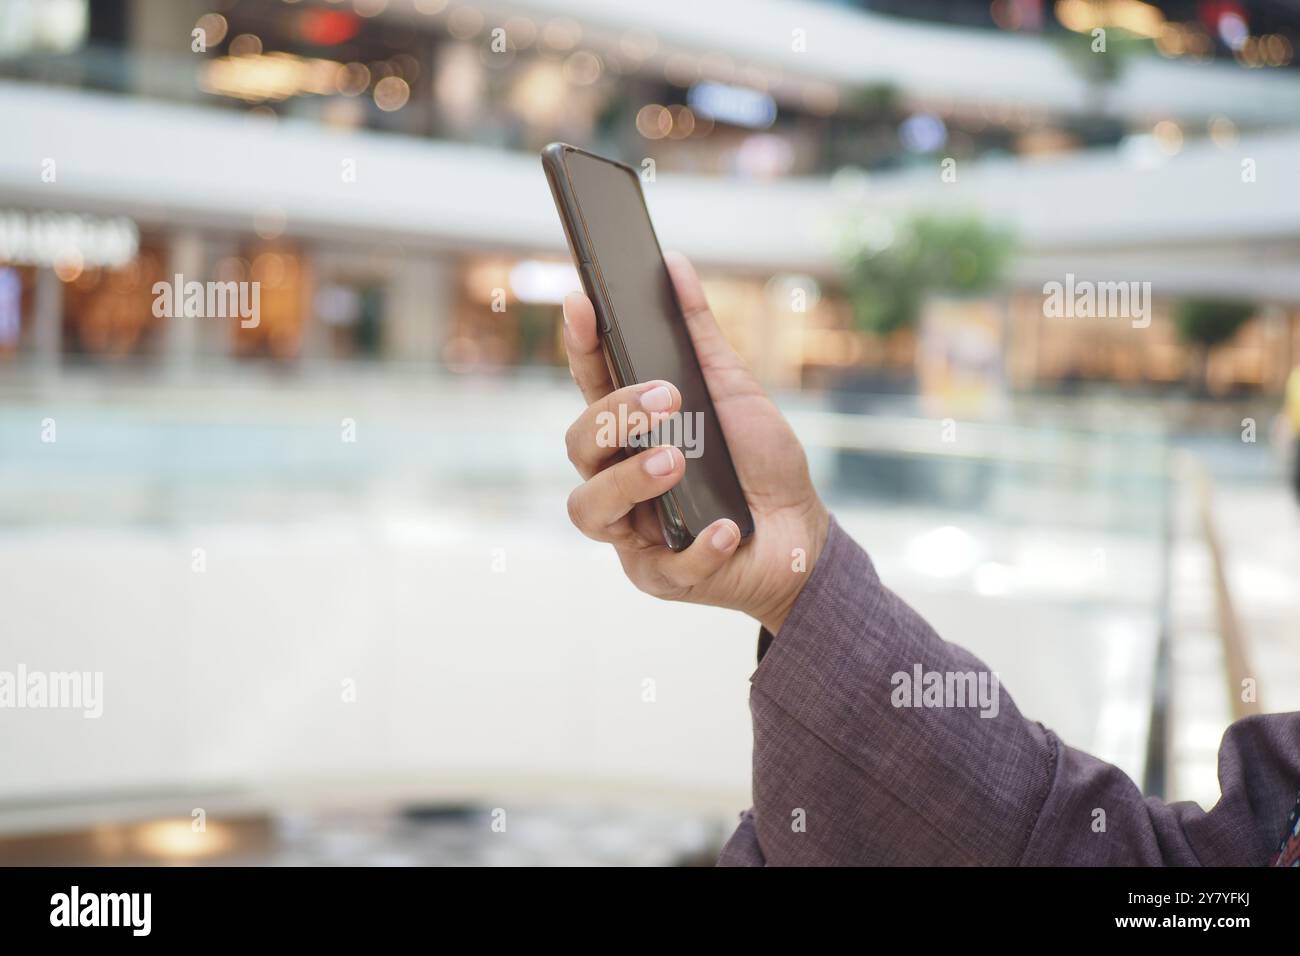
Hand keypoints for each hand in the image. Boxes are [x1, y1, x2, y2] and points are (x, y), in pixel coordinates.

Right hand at [561, 251, 828, 633]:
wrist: (802, 536)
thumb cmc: (759, 464)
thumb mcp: (736, 392)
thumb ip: (700, 335)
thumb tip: (674, 265)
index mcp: (632, 431)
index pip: (589, 383)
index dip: (579, 344)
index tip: (584, 302)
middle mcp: (619, 478)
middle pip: (578, 445)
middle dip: (614, 416)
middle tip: (667, 398)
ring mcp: (632, 531)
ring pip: (588, 508)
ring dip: (629, 481)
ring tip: (677, 462)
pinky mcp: (659, 577)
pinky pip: (660, 566)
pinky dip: (698, 546)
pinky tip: (726, 528)